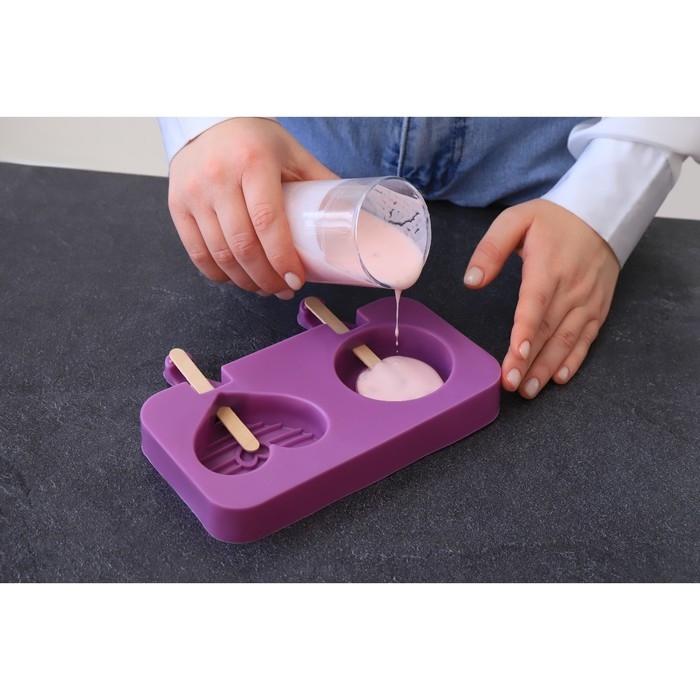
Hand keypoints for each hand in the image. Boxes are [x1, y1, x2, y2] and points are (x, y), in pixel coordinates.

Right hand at [167, 118, 337, 297]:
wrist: (209, 119)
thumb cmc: (256, 140)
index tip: (296, 280)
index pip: (267, 221)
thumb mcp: (292, 153)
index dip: (282, 258)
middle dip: (266, 278)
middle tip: (283, 290)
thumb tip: (351, 218)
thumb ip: (319, 183)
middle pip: (243, 245)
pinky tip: (237, 278)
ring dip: (245, 280)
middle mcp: (218, 176)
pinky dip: (218, 273)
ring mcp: (193, 192)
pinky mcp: (176, 204)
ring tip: (264, 288)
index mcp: (253, 161)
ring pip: (220, 253)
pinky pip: (196, 251)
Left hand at [464, 199, 620, 397]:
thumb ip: (491, 248)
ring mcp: (587, 301)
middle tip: (512, 385)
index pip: (535, 305)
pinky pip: (587, 339)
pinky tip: (558, 378)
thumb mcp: (517, 219)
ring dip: (547, 367)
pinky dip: (574, 361)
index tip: (515, 355)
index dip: (526, 332)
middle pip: (548, 330)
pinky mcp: (598, 308)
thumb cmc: (553, 219)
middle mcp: (571, 288)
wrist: (603, 214)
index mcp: (548, 267)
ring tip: (529, 390)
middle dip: (530, 361)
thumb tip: (471, 281)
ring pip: (567, 340)